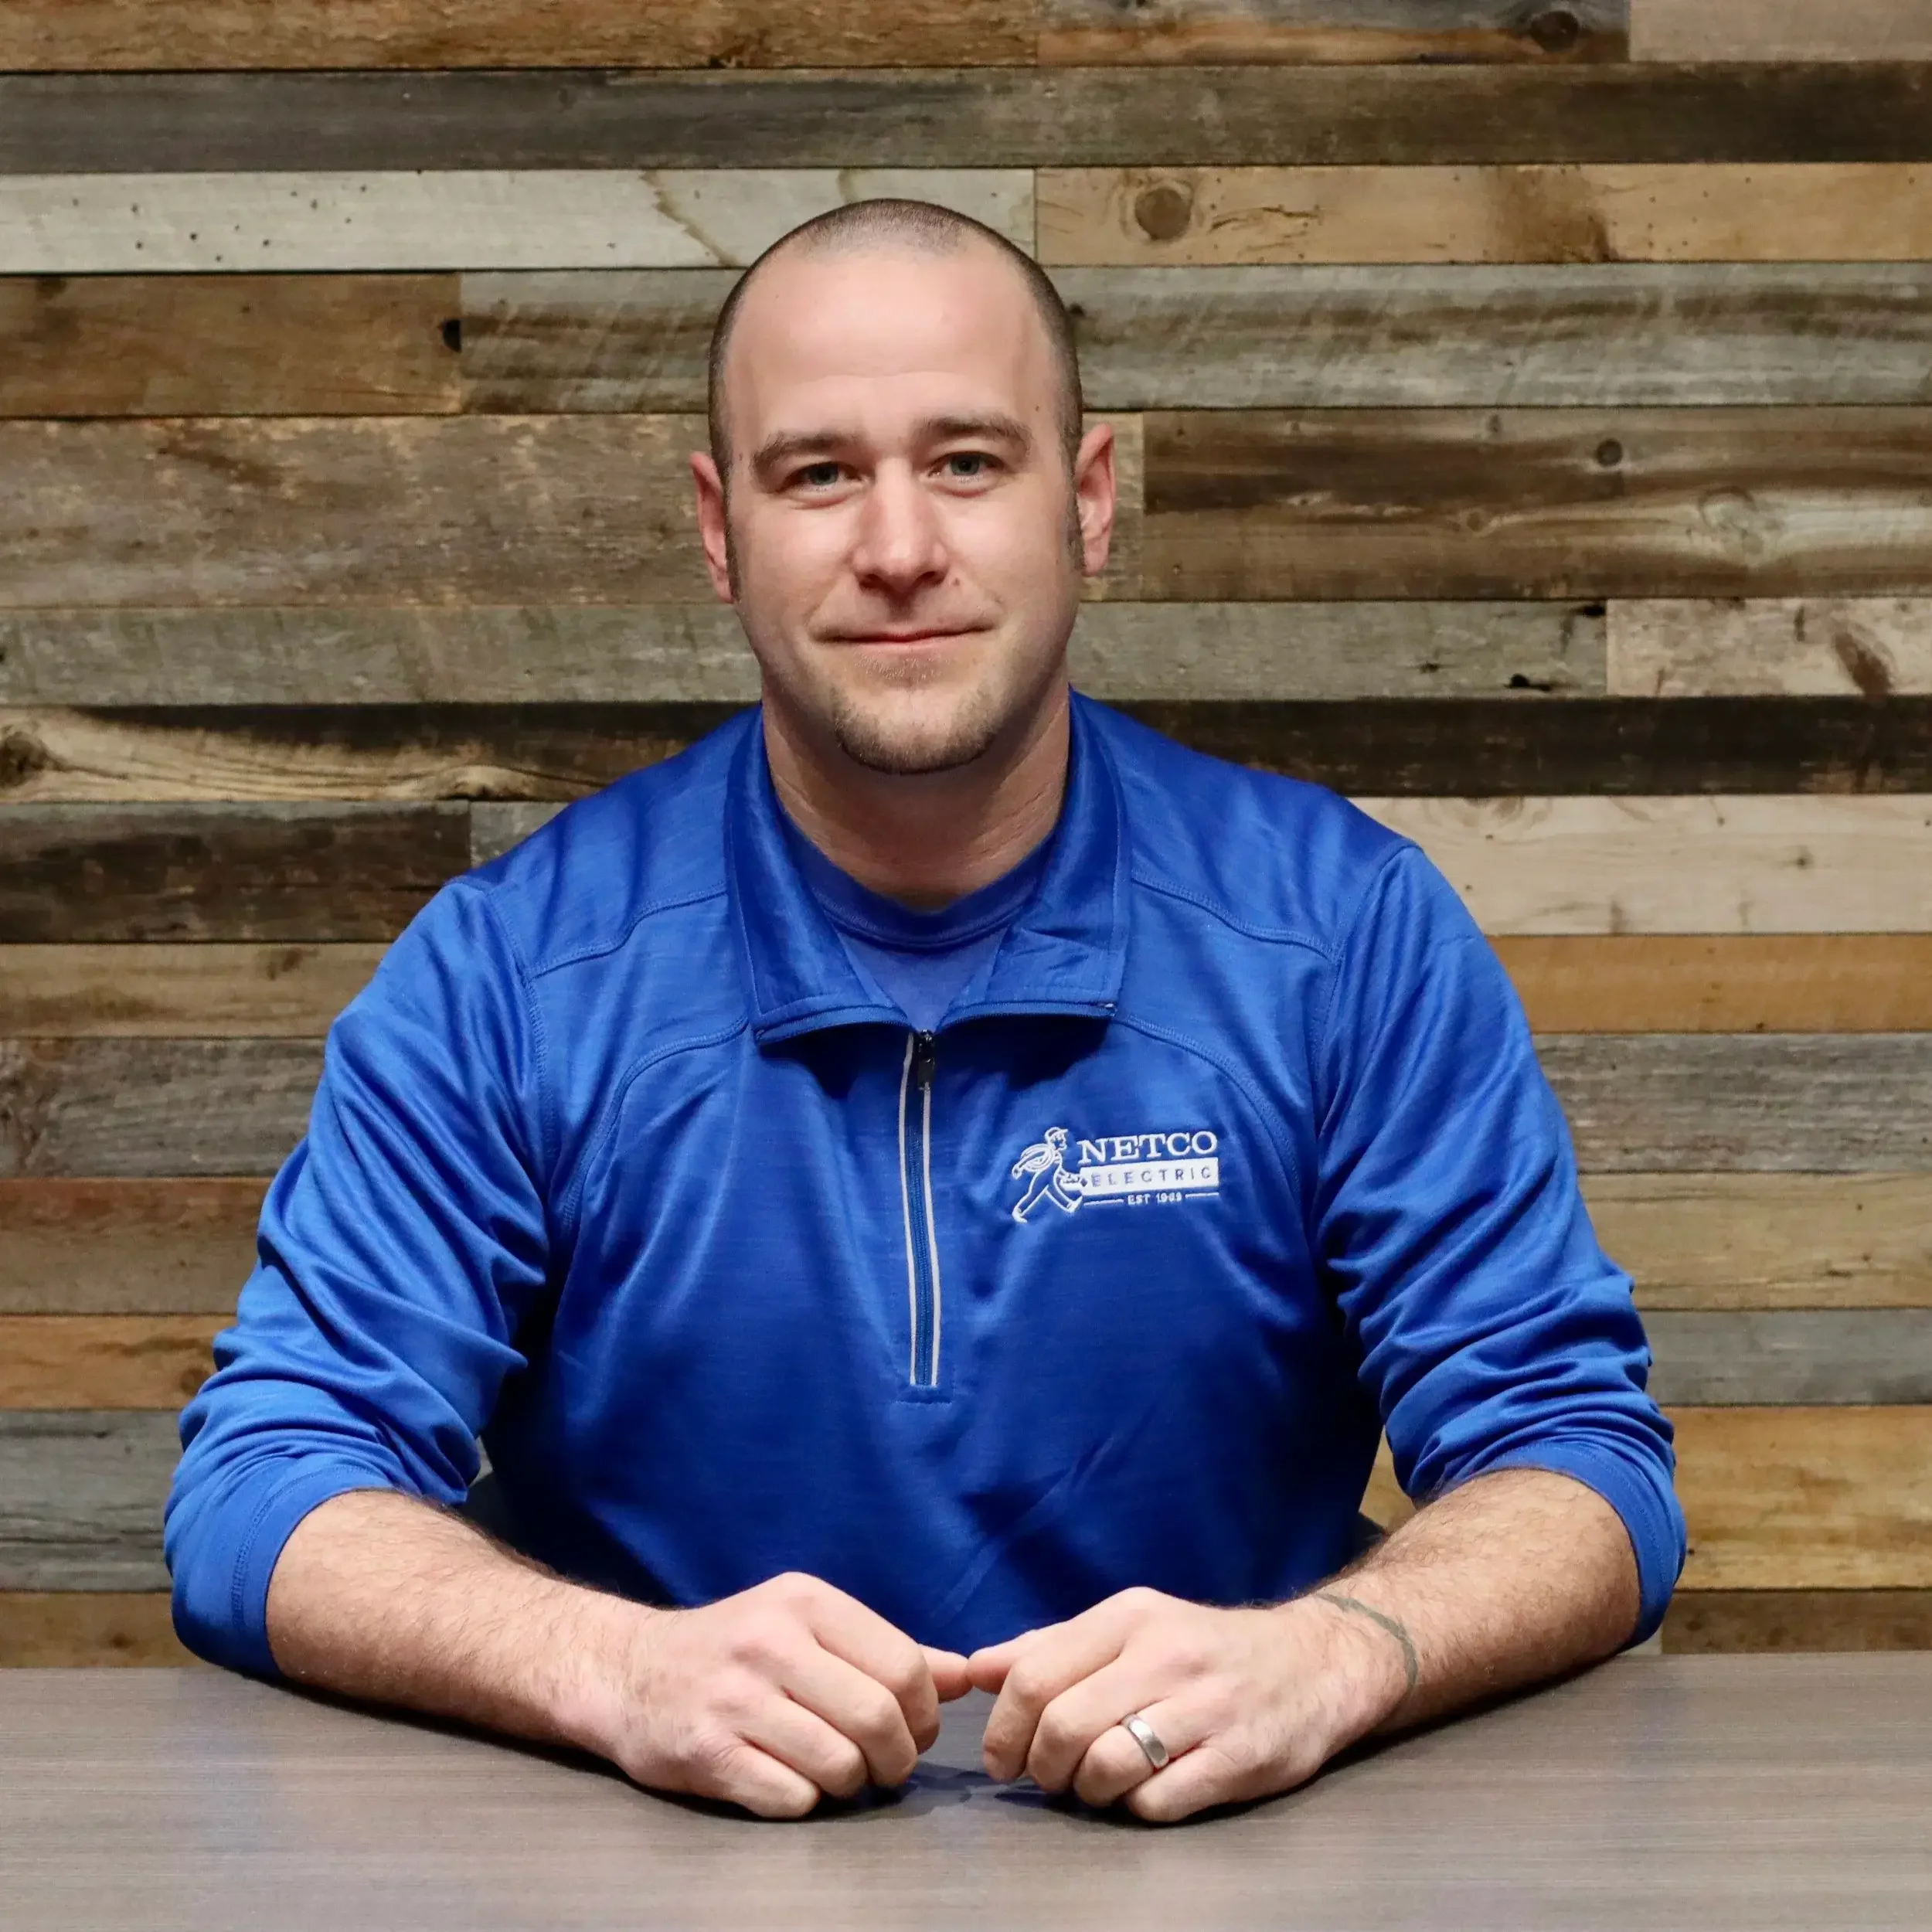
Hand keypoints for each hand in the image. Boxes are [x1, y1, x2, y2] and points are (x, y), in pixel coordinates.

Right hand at [580, 1571, 970, 1817]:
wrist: (628, 1672)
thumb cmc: (734, 1650)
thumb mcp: (807, 1627)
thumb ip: (885, 1650)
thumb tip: (963, 1676)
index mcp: (806, 1602)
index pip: (903, 1666)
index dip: (924, 1714)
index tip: (914, 1730)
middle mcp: (770, 1642)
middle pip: (878, 1719)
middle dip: (897, 1758)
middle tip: (885, 1766)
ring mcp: (735, 1699)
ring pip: (840, 1764)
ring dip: (852, 1783)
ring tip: (838, 1774)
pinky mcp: (707, 1753)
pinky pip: (791, 1797)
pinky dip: (804, 1801)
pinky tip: (790, 1781)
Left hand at [967, 1586, 1407, 1822]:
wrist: (1314, 1661)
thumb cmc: (1203, 1648)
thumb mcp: (1129, 1626)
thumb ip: (1051, 1646)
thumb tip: (975, 1669)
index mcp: (1129, 1618)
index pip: (1035, 1675)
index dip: (1004, 1729)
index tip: (1002, 1759)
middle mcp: (1165, 1655)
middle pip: (1063, 1725)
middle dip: (1040, 1768)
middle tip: (1047, 1780)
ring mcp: (1206, 1707)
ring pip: (1106, 1765)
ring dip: (1086, 1791)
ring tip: (1094, 1787)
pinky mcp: (1239, 1758)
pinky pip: (1158, 1802)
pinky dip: (1136, 1809)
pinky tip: (1143, 1793)